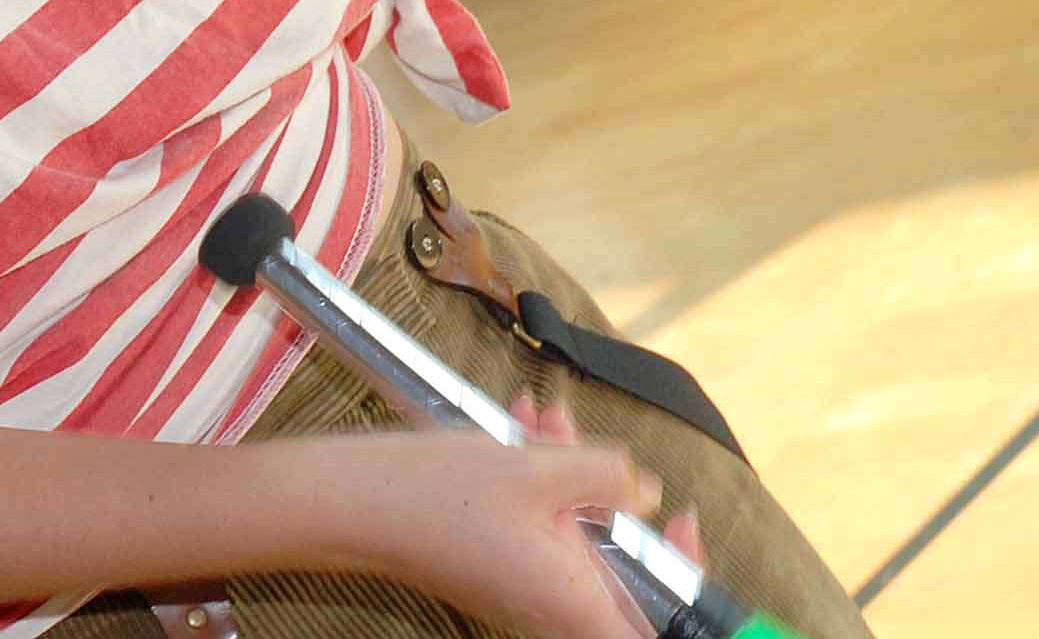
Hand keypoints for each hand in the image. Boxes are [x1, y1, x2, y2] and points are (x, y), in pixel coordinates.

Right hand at [293, 398, 703, 638]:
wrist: (349, 502)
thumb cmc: (437, 493)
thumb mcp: (538, 468)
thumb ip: (609, 476)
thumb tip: (647, 490)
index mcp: (575, 605)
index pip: (657, 634)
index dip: (688, 586)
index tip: (684, 528)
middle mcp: (555, 609)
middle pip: (625, 577)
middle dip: (621, 505)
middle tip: (617, 464)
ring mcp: (525, 589)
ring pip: (579, 539)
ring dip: (575, 480)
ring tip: (549, 421)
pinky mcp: (500, 567)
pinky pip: (543, 529)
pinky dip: (542, 484)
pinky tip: (525, 429)